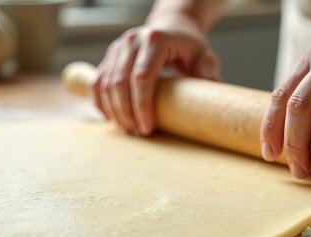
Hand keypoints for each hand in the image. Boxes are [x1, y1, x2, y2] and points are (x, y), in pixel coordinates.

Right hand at [92, 23, 219, 135]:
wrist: (172, 29)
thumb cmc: (188, 47)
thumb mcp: (203, 55)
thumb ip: (208, 69)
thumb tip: (212, 85)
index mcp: (155, 40)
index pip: (141, 78)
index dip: (142, 106)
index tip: (148, 128)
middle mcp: (132, 41)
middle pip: (119, 84)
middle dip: (126, 114)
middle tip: (138, 134)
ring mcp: (117, 48)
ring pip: (106, 86)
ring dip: (115, 112)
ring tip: (129, 130)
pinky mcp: (109, 57)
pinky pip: (98, 83)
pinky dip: (101, 103)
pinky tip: (111, 119)